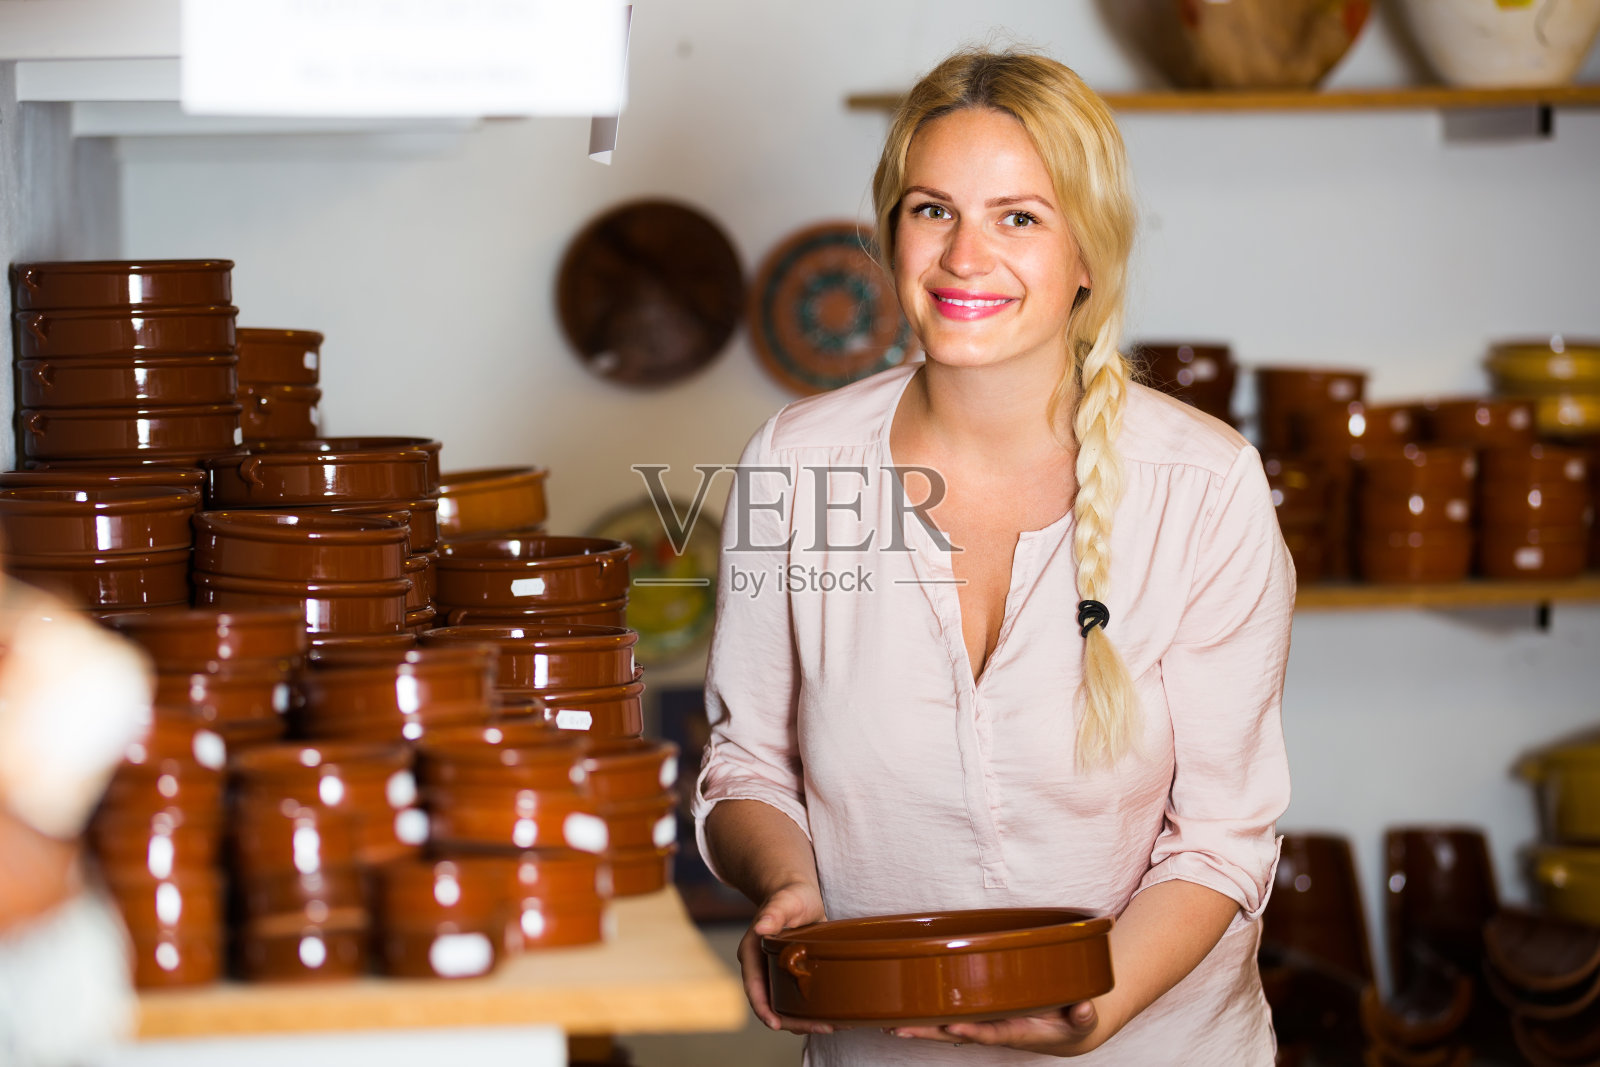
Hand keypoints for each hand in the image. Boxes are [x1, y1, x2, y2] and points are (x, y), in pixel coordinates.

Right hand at [737, 880, 834, 1034]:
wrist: (799, 895)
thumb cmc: (790, 895)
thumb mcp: (784, 902)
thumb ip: (773, 912)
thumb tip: (760, 927)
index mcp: (752, 954)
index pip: (754, 988)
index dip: (763, 1009)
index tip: (776, 1024)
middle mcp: (762, 969)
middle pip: (772, 1005)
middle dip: (794, 1022)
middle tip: (824, 1027)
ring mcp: (777, 975)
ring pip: (786, 1006)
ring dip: (806, 1020)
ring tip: (834, 1025)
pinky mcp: (792, 976)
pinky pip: (798, 999)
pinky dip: (813, 1010)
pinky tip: (834, 1014)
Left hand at [889, 1001, 1108, 1055]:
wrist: (1069, 1030)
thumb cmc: (1073, 1022)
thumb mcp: (1084, 1020)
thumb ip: (1083, 1015)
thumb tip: (1084, 1009)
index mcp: (1016, 1031)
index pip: (989, 1032)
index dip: (971, 1032)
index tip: (952, 1028)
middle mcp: (995, 1028)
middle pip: (957, 1032)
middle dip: (928, 1032)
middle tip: (899, 1030)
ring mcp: (987, 1021)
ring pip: (949, 1025)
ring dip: (920, 1026)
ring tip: (890, 1025)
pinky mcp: (984, 1012)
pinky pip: (953, 1014)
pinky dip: (929, 1016)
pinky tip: (904, 1014)